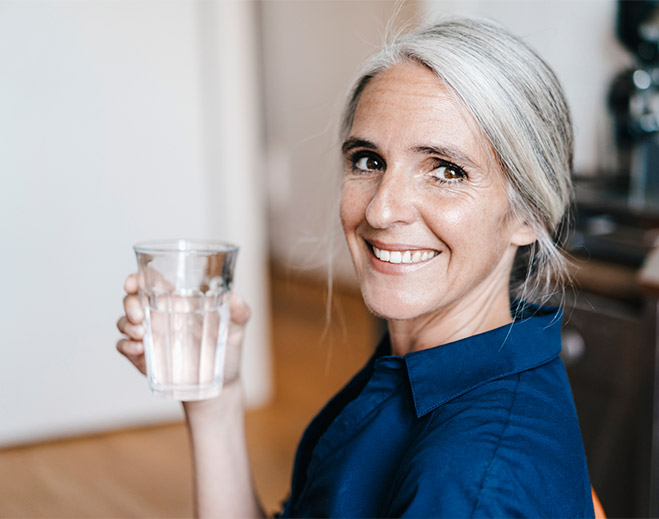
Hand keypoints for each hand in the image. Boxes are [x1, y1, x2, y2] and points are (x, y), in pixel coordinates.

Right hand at [116, 274, 250, 384]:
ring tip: (142, 333)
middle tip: (140, 315)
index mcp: (178, 303)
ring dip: (127, 324)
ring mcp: (150, 337)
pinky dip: (126, 345)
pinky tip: (139, 348)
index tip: (134, 282)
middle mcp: (160, 317)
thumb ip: (240, 311)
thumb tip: (234, 298)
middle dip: (129, 302)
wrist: (221, 385)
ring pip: (124, 321)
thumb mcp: (236, 328)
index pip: (151, 282)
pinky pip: (123, 347)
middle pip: (132, 299)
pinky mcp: (144, 358)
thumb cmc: (226, 351)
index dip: (138, 277)